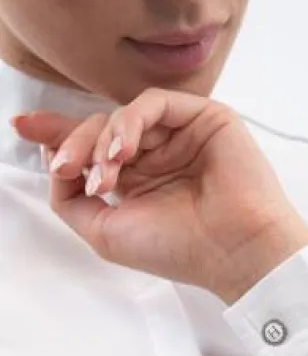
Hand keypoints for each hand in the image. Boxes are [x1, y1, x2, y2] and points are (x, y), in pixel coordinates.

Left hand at [13, 89, 307, 302]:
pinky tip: (123, 152)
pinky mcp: (203, 118)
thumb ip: (70, 201)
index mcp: (139, 183)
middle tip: (64, 168)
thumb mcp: (106, 233)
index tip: (24, 129)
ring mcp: (180, 136)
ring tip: (104, 175)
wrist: (233, 252)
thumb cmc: (180, 250)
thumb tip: (55, 166)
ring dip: (101, 141)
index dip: (60, 137)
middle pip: (100, 129)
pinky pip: (153, 103)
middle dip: (73, 144)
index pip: (94, 150)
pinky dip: (130, 123)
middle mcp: (158, 157)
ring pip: (122, 116)